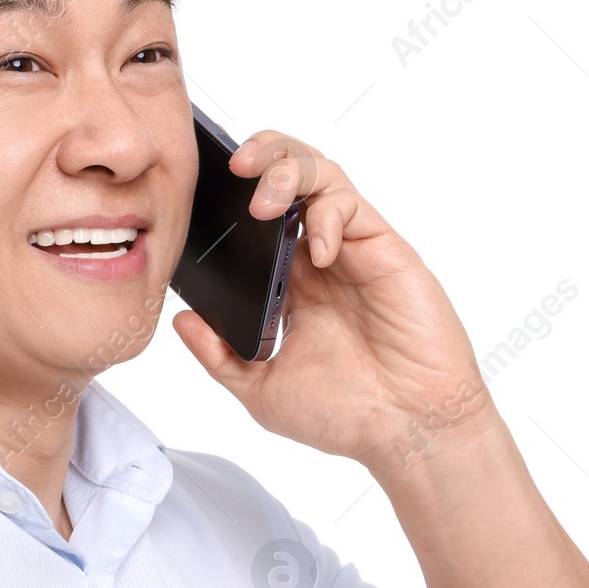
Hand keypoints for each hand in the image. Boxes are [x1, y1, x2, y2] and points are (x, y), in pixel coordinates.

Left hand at [171, 129, 497, 479]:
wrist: (407, 432)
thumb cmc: (347, 416)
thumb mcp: (261, 389)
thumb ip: (219, 355)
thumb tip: (181, 320)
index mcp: (289, 284)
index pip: (257, 216)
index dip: (230, 193)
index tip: (200, 189)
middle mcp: (318, 259)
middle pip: (290, 176)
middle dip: (262, 155)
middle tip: (234, 165)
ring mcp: (351, 251)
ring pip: (321, 175)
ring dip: (287, 171)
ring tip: (262, 202)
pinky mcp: (385, 251)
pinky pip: (351, 206)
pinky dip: (326, 215)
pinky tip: (315, 252)